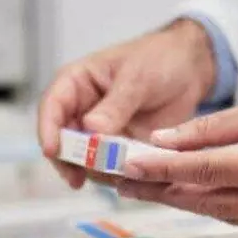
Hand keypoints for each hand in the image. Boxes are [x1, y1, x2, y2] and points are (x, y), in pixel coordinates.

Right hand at [38, 19, 216, 188]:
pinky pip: (111, 171)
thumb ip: (116, 105)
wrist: (189, 70)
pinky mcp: (119, 150)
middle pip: (62, 143)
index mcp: (77, 84)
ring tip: (121, 174)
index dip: (48, 131)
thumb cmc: (158, 59)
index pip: (51, 108)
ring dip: (98, 173)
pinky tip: (135, 177)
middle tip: (79, 178)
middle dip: (70, 161)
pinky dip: (120, 177)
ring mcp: (100, 135)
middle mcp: (82, 111)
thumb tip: (91, 128)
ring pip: (85, 162)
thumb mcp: (137, 77)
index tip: (53, 151)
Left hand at [116, 92, 237, 237]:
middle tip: (123, 180)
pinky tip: (182, 193)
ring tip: (143, 186)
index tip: (131, 164)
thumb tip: (163, 142)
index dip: (164, 168)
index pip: (207, 171)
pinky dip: (208, 203)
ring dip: (178, 198)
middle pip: (205, 199)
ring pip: (216, 212)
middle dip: (160, 189)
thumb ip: (211, 130)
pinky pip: (234, 217)